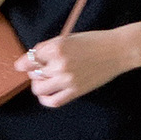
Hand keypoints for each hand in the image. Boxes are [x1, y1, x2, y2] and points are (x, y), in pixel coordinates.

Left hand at [13, 30, 128, 107]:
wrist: (117, 51)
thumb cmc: (93, 41)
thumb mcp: (68, 38)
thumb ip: (49, 48)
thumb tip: (30, 61)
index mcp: (56, 47)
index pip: (30, 59)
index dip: (24, 63)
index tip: (23, 65)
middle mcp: (59, 64)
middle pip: (33, 74)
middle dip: (35, 72)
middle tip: (42, 70)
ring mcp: (67, 79)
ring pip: (39, 88)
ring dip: (38, 85)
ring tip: (45, 81)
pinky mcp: (76, 91)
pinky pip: (53, 101)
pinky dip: (45, 100)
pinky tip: (47, 95)